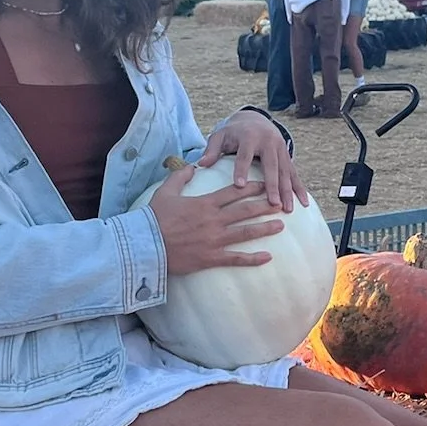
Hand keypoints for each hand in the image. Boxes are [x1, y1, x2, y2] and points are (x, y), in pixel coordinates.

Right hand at [150, 164, 287, 275]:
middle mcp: (213, 220)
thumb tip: (193, 166)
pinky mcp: (211, 258)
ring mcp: (214, 240)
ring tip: (280, 225)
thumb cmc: (154, 218)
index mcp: (204, 204)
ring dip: (264, 228)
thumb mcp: (165, 192)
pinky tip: (267, 257)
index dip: (251, 187)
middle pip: (244, 210)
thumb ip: (180, 177)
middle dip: (264, 205)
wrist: (146, 245)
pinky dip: (252, 258)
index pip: (233, 192)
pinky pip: (235, 258)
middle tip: (280, 202)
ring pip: (245, 232)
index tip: (264, 183)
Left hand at [196, 111, 308, 211]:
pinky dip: (299, 189)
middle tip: (272, 203)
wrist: (255, 120)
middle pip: (271, 166)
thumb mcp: (220, 136)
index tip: (239, 186)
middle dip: (272, 185)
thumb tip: (201, 163)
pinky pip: (294, 174)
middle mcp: (268, 142)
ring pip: (286, 172)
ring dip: (288, 191)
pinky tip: (303, 203)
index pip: (245, 155)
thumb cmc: (234, 132)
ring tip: (288, 209)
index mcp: (249, 137)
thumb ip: (212, 149)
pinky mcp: (287, 156)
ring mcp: (281, 150)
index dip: (242, 170)